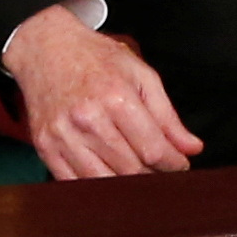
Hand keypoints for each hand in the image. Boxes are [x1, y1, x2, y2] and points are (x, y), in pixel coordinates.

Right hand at [3, 4, 204, 177]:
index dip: (173, 164)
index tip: (180, 164)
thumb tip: (191, 147)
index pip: (153, 150)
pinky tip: (109, 175)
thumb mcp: (141, 76)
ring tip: (138, 172)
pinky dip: (96, 186)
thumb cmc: (95, 58)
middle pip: (131, 169)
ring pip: (104, 181)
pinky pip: (73, 182)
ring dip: (127, 184)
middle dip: (153, 174)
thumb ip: (168, 116)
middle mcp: (87, 119)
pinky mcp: (45, 147)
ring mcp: (63, 135)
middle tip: (161, 168)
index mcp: (115, 98)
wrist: (46, 49)